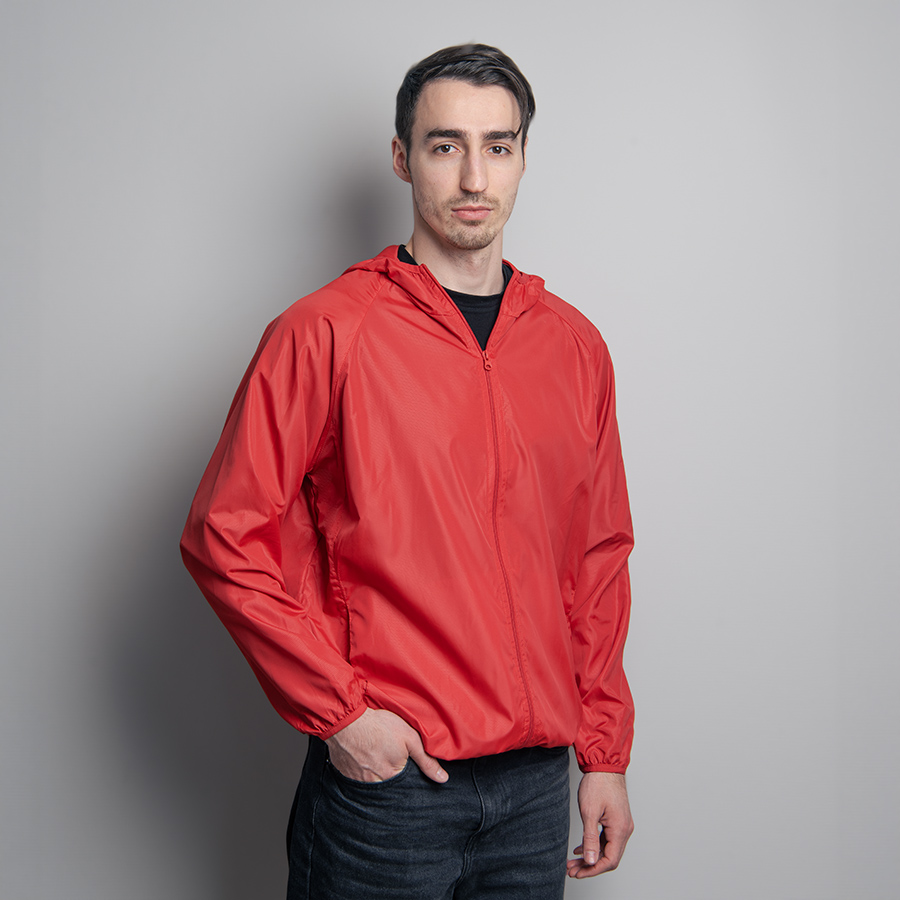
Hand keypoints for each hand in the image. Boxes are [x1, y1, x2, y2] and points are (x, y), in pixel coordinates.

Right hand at [325, 708, 448, 783]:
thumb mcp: (410, 738)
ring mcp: (358, 781)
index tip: (400, 759)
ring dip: (374, 772)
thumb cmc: (379, 726)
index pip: (405, 784)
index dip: (405, 771)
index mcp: (393, 776)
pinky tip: (361, 756)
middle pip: (388, 784)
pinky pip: (356, 779)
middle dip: (389, 773)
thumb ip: (426, 760)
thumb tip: (443, 779)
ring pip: (372, 783)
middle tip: (385, 754)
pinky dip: (360, 770)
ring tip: (374, 754)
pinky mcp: (345, 775)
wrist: (347, 720)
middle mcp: (375, 784)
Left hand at [567, 771, 633, 877]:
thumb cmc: (598, 784)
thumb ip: (590, 839)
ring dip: (591, 857)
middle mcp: (625, 829)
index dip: (593, 870)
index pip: (610, 860)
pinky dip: (594, 845)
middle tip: (572, 870)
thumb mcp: (590, 812)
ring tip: (573, 862)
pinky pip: (607, 839)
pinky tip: (581, 849)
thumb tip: (591, 861)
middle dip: (589, 866)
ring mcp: (622, 824)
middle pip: (609, 857)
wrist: (604, 765)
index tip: (578, 872)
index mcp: (620, 829)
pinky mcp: (617, 819)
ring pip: (607, 848)